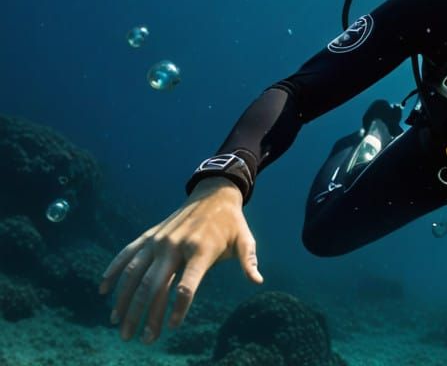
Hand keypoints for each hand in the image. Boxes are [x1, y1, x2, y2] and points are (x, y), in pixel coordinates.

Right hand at [97, 178, 262, 343]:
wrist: (213, 194)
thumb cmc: (231, 224)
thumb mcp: (245, 240)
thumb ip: (249, 261)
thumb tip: (258, 281)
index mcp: (200, 248)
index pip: (187, 283)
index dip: (178, 307)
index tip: (171, 327)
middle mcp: (175, 244)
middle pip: (155, 285)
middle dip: (145, 314)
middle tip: (139, 338)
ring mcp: (159, 239)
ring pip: (135, 273)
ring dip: (124, 300)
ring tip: (118, 324)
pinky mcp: (149, 235)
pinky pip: (127, 253)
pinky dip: (113, 271)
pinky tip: (103, 291)